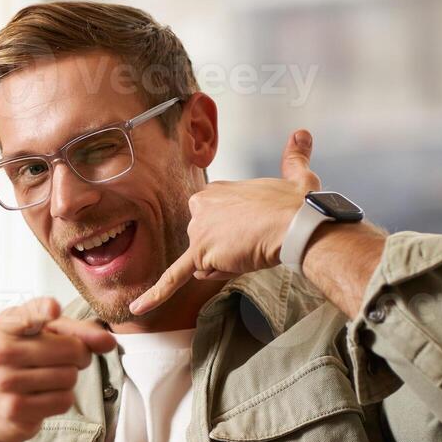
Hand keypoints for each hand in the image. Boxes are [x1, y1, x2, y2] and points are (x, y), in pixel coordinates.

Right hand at [0, 296, 116, 441]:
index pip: (29, 315)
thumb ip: (77, 332)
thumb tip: (108, 342)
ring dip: (68, 380)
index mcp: (6, 325)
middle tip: (60, 361)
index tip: (53, 310)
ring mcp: (5, 381)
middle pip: (72, 349)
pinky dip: (62, 399)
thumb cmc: (22, 364)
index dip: (44, 311)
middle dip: (79, 356)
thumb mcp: (43, 337)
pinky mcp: (14, 408)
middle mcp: (1, 351)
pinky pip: (63, 400)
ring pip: (70, 377)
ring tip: (46, 380)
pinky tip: (42, 397)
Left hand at [130, 130, 319, 315]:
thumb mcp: (296, 175)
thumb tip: (302, 135)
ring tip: (250, 253)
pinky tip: (139, 306)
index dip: (233, 234)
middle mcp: (201, 206)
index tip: (255, 229)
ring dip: (224, 265)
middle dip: (226, 251)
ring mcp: (198, 231)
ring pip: (203, 261)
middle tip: (255, 243)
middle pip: (205, 243)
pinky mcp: (200, 255)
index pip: (213, 223)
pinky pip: (175, 278)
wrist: (296, 225)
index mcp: (217, 190)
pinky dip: (156, 293)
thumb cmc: (296, 207)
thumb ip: (294, 156)